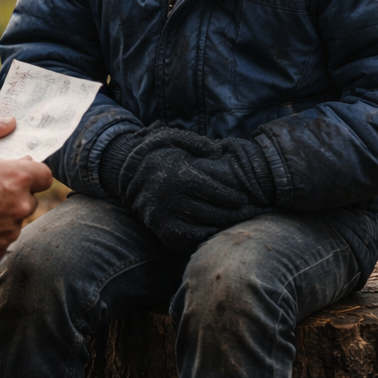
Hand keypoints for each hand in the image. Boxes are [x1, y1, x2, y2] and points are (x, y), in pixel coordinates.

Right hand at [0, 149, 52, 262]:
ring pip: (13, 221)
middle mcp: (20, 205)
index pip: (44, 174)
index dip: (34, 174)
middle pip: (29, 199)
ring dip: (1, 216)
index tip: (23, 174)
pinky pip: (0, 239)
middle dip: (15, 196)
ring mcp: (10, 230)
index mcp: (16, 177)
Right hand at [109, 124, 276, 254]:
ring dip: (223, 228)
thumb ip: (197, 142)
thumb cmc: (157, 152)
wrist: (125, 172)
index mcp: (177, 176)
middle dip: (235, 215)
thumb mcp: (173, 138)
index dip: (233, 197)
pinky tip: (217, 232)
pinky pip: (187, 240)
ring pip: (202, 228)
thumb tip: (219, 151)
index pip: (213, 191)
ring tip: (239, 224)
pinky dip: (204, 238)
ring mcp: (163, 217)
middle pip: (212, 212)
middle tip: (252, 214)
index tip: (245, 199)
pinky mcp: (159, 229)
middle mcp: (170, 199)